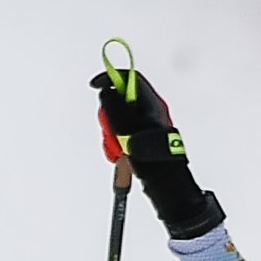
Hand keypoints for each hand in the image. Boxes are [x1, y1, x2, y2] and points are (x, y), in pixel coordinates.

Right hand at [88, 59, 221, 238]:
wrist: (164, 182)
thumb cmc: (154, 159)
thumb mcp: (130, 131)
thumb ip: (116, 110)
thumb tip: (107, 93)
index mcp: (151, 104)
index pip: (130, 79)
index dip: (112, 78)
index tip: (96, 85)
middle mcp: (149, 111)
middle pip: (121, 99)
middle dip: (110, 114)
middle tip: (111, 131)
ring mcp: (144, 124)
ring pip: (119, 118)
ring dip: (113, 132)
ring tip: (120, 149)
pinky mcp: (140, 136)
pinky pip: (121, 132)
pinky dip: (117, 141)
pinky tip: (122, 153)